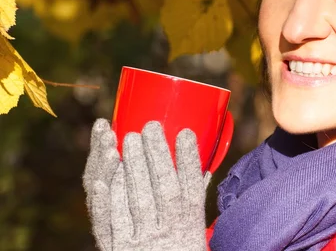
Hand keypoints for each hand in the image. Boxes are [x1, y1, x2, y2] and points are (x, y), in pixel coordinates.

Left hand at [83, 120, 209, 250]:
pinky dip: (106, 199)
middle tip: (150, 126)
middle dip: (157, 154)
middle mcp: (169, 233)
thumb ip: (194, 200)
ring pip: (138, 200)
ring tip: (127, 137)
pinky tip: (102, 178)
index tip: (186, 133)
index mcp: (190, 227)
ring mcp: (143, 242)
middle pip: (164, 189)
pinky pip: (112, 223)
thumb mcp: (194, 232)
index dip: (190, 160)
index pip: (193, 188)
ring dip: (132, 167)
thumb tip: (203, 168)